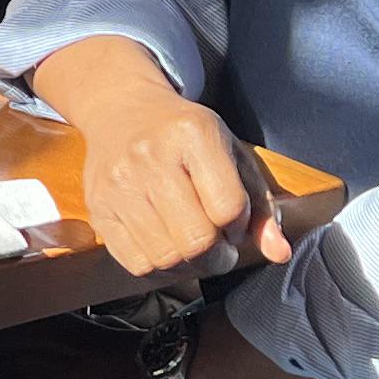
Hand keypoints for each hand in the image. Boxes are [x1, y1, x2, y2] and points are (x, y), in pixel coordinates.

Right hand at [34, 38, 293, 276]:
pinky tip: (166, 248)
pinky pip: (136, 263)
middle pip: (196, 239)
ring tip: (192, 247)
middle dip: (218, 256)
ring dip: (189, 264)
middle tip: (218, 247)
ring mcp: (118, 184)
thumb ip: (260, 203)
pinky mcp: (98, 208)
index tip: (235, 221)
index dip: (240, 226)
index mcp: (193, 134)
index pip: (228, 208)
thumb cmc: (184, 135)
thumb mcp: (230, 153)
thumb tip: (280, 253)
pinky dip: (159, 267)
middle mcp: (150, 157)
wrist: (120, 111)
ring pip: (166, 257)